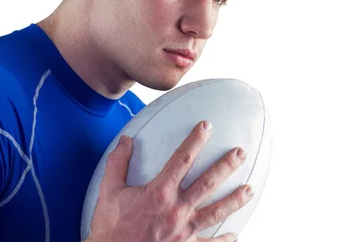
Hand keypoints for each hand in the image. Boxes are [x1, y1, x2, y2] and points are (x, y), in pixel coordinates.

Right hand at [86, 120, 252, 241]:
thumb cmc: (110, 228)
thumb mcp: (108, 192)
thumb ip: (117, 164)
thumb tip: (126, 140)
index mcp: (159, 193)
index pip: (182, 160)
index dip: (195, 140)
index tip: (207, 126)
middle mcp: (176, 210)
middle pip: (208, 183)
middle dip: (226, 166)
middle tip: (241, 153)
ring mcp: (184, 231)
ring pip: (216, 212)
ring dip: (234, 200)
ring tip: (249, 189)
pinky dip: (224, 240)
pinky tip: (235, 234)